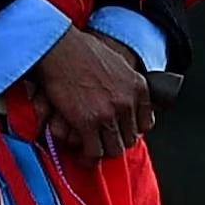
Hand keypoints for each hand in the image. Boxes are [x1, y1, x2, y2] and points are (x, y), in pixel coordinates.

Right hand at [23, 26, 157, 165]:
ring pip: (114, 149)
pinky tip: (83, 155)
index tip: (120, 130)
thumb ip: (125, 82)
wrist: (59, 47)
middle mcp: (127, 102)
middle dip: (116, 141)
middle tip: (103, 141)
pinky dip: (89, 157)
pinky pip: (94, 152)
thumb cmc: (80, 49)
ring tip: (93, 150)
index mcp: (137, 87)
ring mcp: (108, 114)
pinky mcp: (87, 123)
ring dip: (103, 151)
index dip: (131, 129)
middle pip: (129, 138)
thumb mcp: (116, 62)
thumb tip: (123, 94)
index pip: (145, 123)